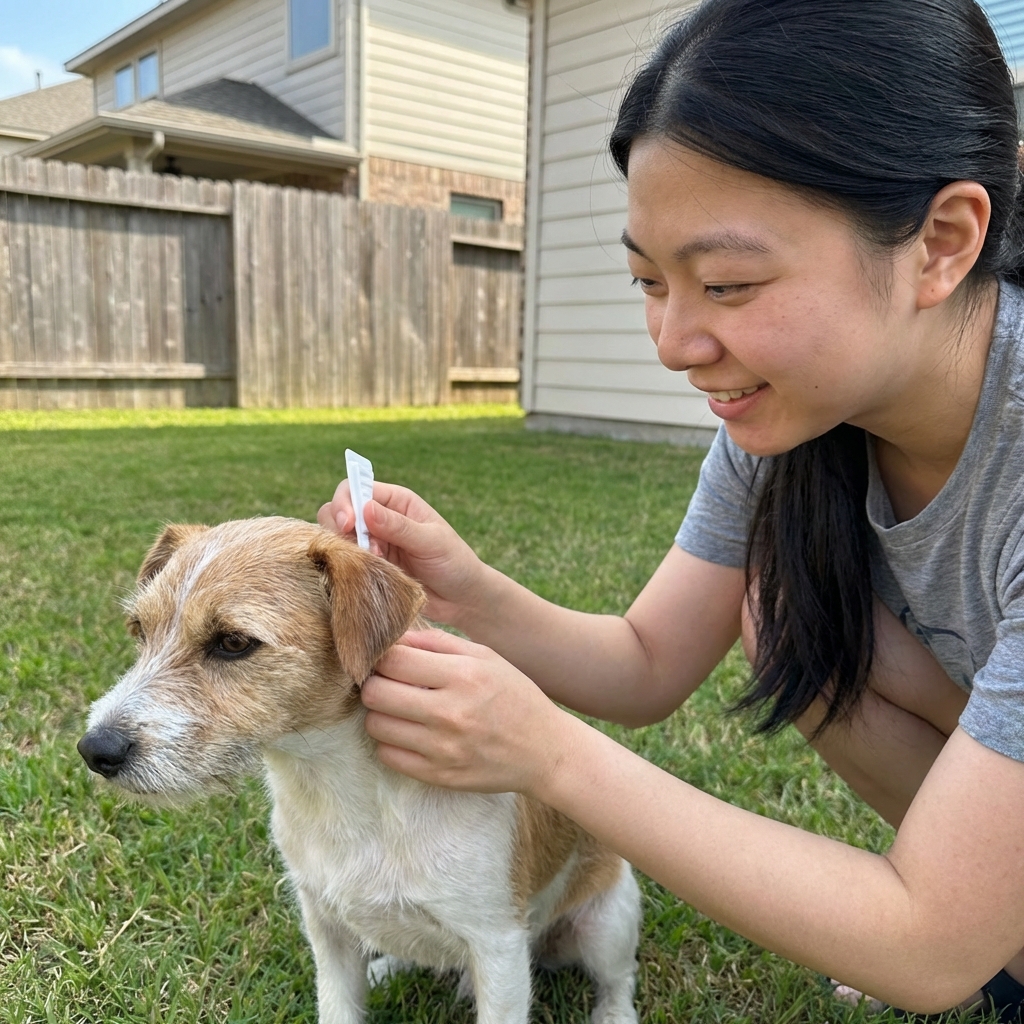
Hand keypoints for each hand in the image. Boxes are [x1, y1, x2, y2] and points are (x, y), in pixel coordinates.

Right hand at [317, 481, 484, 625]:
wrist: (463, 598)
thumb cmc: (455, 563)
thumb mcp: (431, 542)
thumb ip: (399, 526)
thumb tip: (365, 509)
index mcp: (396, 501)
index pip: (354, 488)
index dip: (344, 503)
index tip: (349, 525)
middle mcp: (379, 518)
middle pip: (336, 512)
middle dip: (341, 531)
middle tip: (367, 551)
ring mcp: (372, 543)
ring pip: (336, 539)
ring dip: (346, 552)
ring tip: (374, 565)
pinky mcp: (369, 567)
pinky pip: (345, 563)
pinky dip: (349, 569)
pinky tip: (369, 578)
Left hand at [361, 629, 577, 794]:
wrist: (545, 751)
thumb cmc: (514, 696)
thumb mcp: (485, 657)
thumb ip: (437, 642)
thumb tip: (393, 637)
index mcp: (463, 675)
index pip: (393, 659)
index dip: (382, 655)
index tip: (388, 659)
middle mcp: (450, 713)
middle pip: (375, 692)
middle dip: (375, 683)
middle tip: (389, 683)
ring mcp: (442, 748)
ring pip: (375, 725)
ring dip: (381, 713)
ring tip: (400, 708)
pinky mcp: (438, 776)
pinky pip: (387, 755)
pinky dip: (391, 742)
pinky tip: (409, 732)